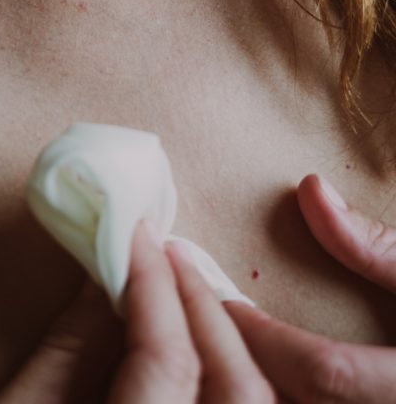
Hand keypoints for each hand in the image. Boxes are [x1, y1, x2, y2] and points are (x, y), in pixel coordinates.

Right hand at [0, 219, 274, 402]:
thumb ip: (70, 349)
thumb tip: (104, 273)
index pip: (168, 360)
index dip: (153, 284)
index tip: (135, 233)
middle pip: (238, 389)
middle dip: (205, 307)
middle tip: (165, 253)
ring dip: (228, 343)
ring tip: (184, 292)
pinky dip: (231, 384)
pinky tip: (200, 352)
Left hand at [225, 173, 395, 402]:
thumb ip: (376, 247)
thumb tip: (308, 189)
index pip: (321, 371)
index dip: (259, 334)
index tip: (215, 297)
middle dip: (244, 375)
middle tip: (196, 329)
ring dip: (265, 394)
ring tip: (217, 354)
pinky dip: (289, 399)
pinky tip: (265, 382)